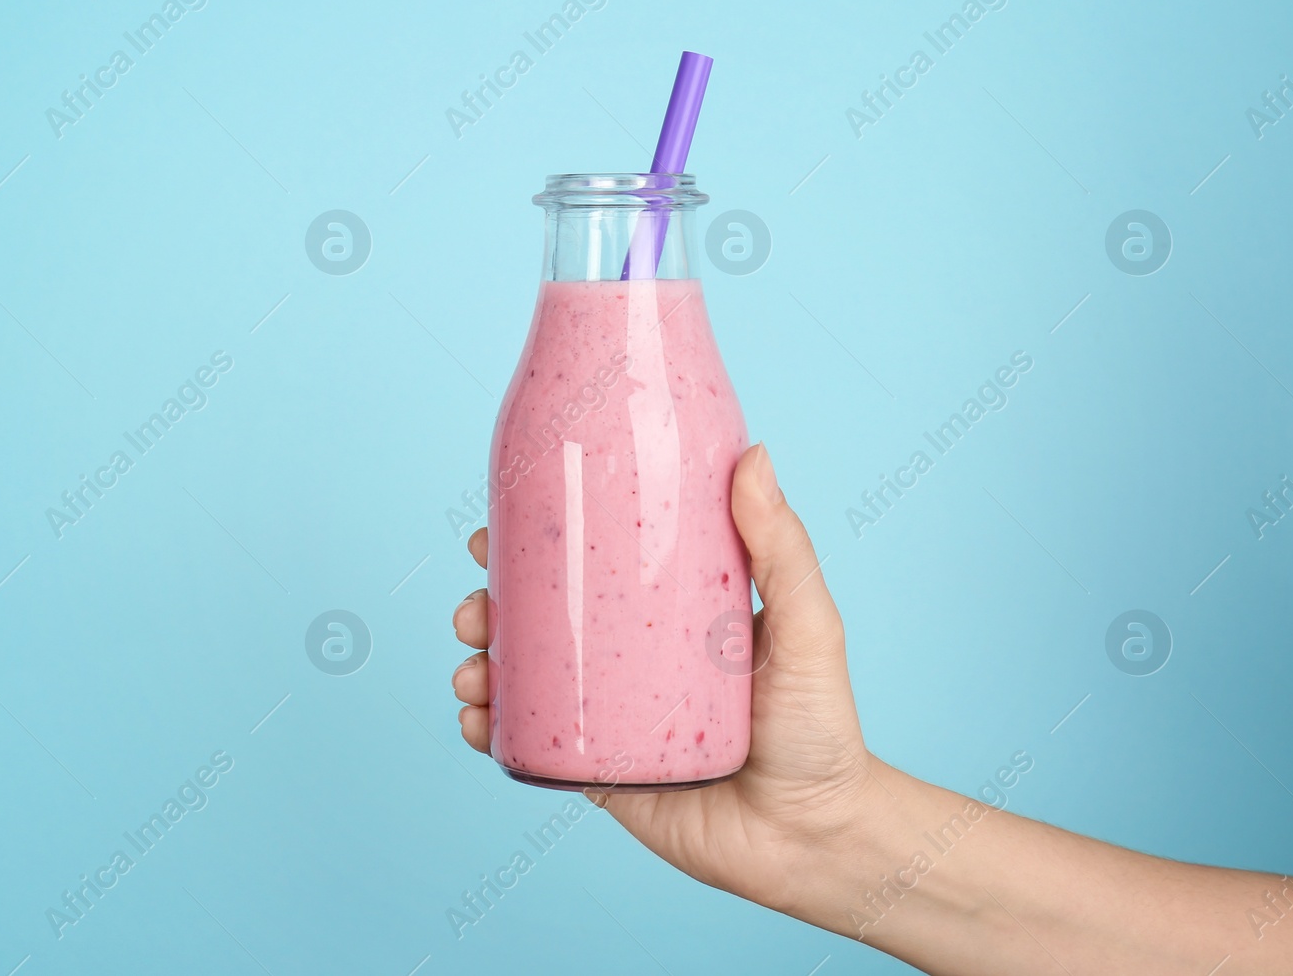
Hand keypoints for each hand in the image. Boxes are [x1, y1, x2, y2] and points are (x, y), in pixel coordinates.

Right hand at [450, 442, 893, 921]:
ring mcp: (609, 716)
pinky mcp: (597, 772)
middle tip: (475, 607)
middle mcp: (629, 659)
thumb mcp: (806, 624)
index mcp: (667, 613)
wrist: (814, 839)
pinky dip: (489, 729)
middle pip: (540, 619)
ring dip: (478, 664)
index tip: (497, 522)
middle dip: (488, 606)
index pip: (592, 564)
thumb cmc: (820, 726)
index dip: (536, 543)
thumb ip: (781, 546)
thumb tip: (753, 453)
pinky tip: (477, 720)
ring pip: (523, 678)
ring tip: (473, 670)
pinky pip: (530, 745)